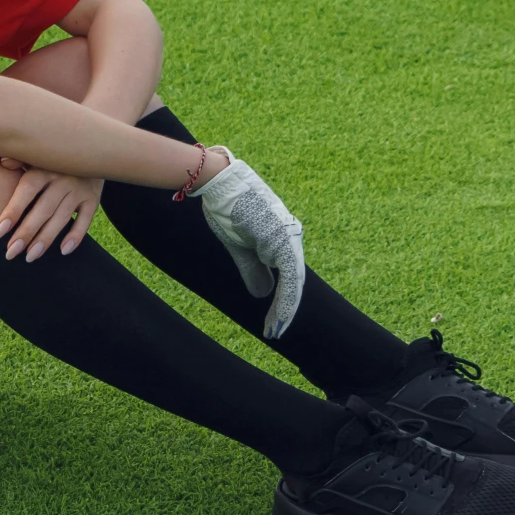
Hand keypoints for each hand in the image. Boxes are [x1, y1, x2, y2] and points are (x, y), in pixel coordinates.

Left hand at [0, 164, 103, 260]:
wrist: (90, 151)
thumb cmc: (51, 158)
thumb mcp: (35, 155)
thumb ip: (19, 159)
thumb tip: (3, 163)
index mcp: (43, 167)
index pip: (27, 190)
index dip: (13, 211)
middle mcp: (62, 179)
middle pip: (43, 209)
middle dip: (26, 233)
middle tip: (10, 253)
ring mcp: (79, 189)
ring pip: (61, 218)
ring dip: (46, 239)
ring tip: (30, 257)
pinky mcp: (93, 199)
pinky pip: (85, 220)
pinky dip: (76, 236)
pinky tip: (63, 251)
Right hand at [195, 154, 305, 338]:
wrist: (220, 181)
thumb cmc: (228, 207)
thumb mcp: (239, 246)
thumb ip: (253, 269)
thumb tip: (264, 294)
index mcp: (281, 239)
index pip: (287, 276)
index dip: (282, 300)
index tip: (271, 322)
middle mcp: (290, 238)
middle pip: (294, 282)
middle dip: (284, 310)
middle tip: (274, 333)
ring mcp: (289, 238)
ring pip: (294, 283)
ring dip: (284, 311)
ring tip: (274, 331)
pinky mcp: (283, 240)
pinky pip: (290, 277)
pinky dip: (284, 300)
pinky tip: (278, 316)